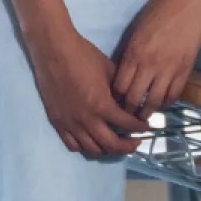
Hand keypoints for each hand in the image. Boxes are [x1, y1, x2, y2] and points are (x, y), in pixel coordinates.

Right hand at [30, 22, 151, 159]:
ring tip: (115, 144)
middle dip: (127, 146)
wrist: (54, 51)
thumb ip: (120, 90)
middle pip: (112, 144)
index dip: (140, 127)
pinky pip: (73, 145)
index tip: (146, 126)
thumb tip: (129, 102)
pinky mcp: (57, 122)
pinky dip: (86, 147)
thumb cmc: (83, 56)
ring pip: (93, 149)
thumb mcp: (109, 70)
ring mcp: (71, 123)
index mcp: (102, 105)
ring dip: (108, 150)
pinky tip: (93, 141)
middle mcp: (87, 120)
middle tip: (135, 142)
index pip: (127, 124)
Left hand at [110, 0, 200, 116]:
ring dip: (148, 112)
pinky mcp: (185, 70)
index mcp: (133, 53)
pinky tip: (163, 104)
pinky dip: (167, 103)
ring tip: (144, 118)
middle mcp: (148, 64)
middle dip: (128, 111)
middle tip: (127, 117)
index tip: (114, 104)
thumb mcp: (136, 31)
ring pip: (154, 101)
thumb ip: (129, 52)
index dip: (115, 99)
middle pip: (134, 98)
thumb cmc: (159, 10)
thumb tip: (123, 72)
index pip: (119, 86)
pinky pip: (174, 94)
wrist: (188, 1)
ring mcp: (168, 69)